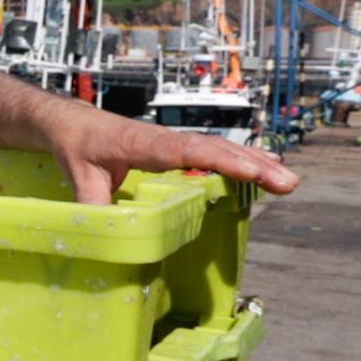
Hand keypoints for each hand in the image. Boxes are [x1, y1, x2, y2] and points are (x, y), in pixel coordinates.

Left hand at [49, 108, 301, 205]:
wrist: (72, 123)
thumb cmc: (77, 146)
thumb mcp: (78, 177)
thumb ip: (90, 204)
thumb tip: (104, 236)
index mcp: (143, 143)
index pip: (188, 150)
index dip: (221, 160)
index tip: (252, 171)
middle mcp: (165, 141)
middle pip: (215, 149)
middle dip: (253, 165)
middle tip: (288, 184)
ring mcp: (172, 145)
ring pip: (218, 151)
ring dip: (253, 164)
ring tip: (287, 182)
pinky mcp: (173, 153)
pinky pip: (210, 156)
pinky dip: (237, 164)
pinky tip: (261, 173)